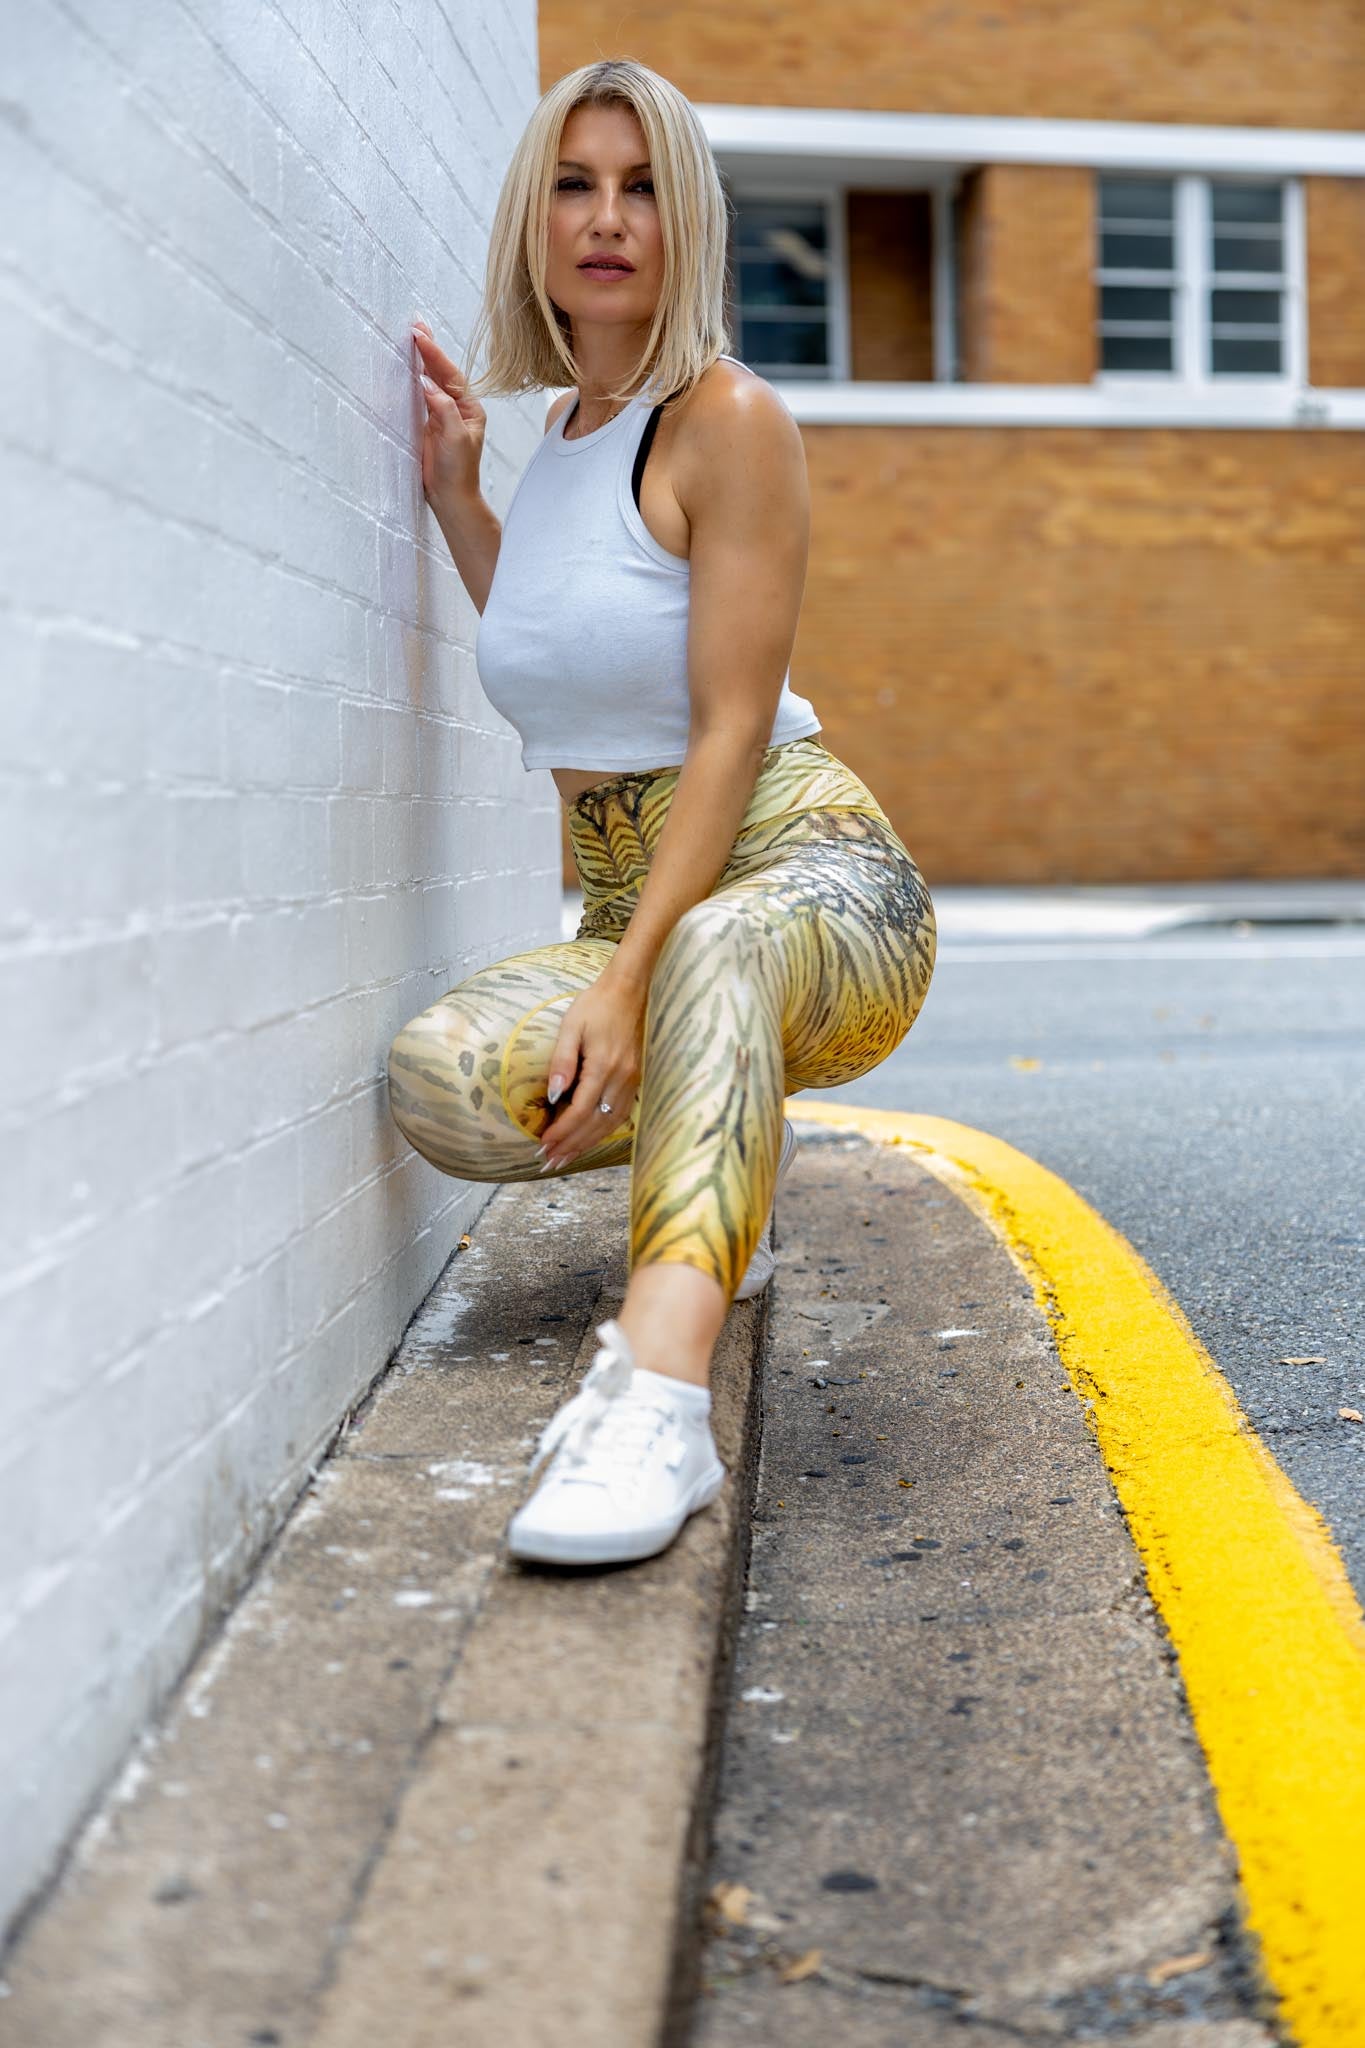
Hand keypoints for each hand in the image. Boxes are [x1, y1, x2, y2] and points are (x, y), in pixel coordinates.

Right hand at [412, 319, 485, 509]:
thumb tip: (427, 383)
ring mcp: (442, 415)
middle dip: (428, 349)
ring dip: (420, 360)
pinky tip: (406, 368)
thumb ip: (443, 408)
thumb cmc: (459, 471)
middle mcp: (457, 408)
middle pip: (441, 372)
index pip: (450, 374)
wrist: (451, 497)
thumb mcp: (456, 437)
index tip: (419, 336)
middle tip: (415, 325)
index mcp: (469, 408)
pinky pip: (419, 397)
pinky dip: (412, 380)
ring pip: (430, 381)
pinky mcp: (428, 425)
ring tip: (412, 337)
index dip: (434, 354)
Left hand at [539, 971, 646, 1171]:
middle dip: (571, 1145)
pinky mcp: (636, 1079)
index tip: (543, 1144)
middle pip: (595, 1124)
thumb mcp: (571, 1026)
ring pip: (610, 1124)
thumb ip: (561, 1062)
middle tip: (550, 1161)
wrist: (631, 990)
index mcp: (604, 1066)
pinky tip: (589, 1138)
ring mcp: (633, 1081)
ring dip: (587, 1144)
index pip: (580, 1111)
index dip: (561, 1132)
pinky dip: (603, 1131)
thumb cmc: (597, 1004)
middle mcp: (622, 1079)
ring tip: (566, 1158)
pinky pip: (620, 1114)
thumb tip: (551, 1096)